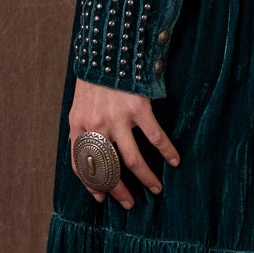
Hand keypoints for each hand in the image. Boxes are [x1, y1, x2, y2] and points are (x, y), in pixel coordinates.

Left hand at [69, 78, 180, 208]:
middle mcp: (96, 126)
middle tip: (130, 203)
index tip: (101, 198)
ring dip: (146, 178)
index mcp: (78, 126)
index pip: (82, 165)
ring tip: (156, 188)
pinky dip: (167, 151)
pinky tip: (175, 160)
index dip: (92, 184)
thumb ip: (83, 128)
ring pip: (133, 160)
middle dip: (119, 191)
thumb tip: (90, 153)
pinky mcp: (138, 109)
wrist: (108, 49)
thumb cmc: (94, 79)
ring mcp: (118, 119)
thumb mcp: (80, 104)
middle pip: (108, 169)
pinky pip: (155, 138)